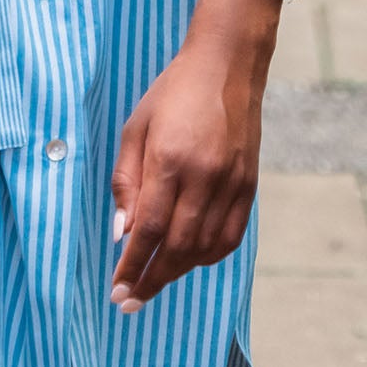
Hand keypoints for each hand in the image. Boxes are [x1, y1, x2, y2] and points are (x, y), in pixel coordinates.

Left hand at [109, 0, 281, 311]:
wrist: (227, 65)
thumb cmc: (173, 93)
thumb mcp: (136, 128)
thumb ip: (127, 182)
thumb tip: (122, 233)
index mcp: (170, 157)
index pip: (147, 228)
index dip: (131, 265)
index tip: (117, 290)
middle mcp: (204, 175)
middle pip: (176, 247)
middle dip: (151, 280)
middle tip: (130, 300)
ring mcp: (232, 182)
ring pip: (204, 248)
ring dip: (176, 272)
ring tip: (154, 281)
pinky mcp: (250, 186)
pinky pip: (229, 237)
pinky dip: (207, 257)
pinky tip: (188, 260)